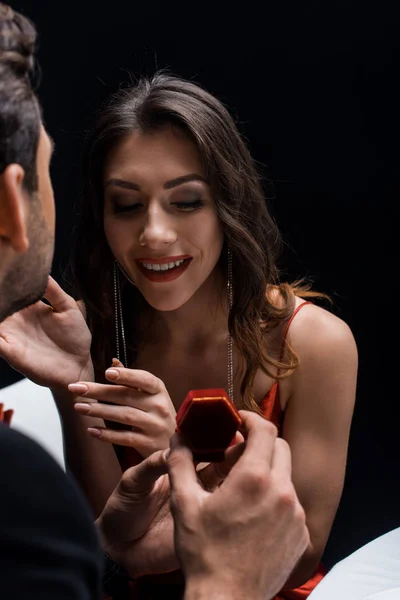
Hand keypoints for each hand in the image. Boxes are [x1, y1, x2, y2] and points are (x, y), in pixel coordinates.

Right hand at [0, 276, 91, 389]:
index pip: (10, 292)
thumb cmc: (75, 337)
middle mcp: (16, 321)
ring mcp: (11, 336)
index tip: (2, 266)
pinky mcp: (12, 353)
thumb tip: (42, 272)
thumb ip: (54, 291)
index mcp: (28, 309)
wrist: (79, 365)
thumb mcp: (68, 309)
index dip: (4, 281)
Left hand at [70, 366, 176, 457]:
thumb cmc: (158, 414)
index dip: (126, 375)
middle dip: (99, 391)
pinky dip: (108, 434)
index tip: (107, 372)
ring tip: (79, 407)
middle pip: (126, 396)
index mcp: (159, 390)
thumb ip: (132, 379)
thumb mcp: (151, 394)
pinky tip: (92, 430)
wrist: (178, 444)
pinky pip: (125, 438)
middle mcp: (159, 406)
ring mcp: (155, 425)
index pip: (143, 379)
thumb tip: (114, 361)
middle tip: (76, 388)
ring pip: (124, 415)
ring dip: (100, 411)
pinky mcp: (149, 443)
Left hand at [97, 442, 244, 577]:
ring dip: (239, 476)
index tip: (226, 427)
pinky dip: (237, 505)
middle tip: (246, 443)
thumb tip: (177, 446)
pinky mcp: (204, 529)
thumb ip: (154, 464)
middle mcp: (193, 486)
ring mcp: (201, 507)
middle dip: (233, 453)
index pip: (199, 449)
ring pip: (228, 488)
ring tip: (251, 464)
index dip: (212, 439)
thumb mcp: (133, 481)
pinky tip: (247, 496)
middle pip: (220, 465)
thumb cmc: (122, 511)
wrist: (117, 551)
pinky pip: (225, 515)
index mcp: (177, 470)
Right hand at [168, 411, 309, 599]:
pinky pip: (291, 504)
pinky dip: (276, 499)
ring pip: (286, 476)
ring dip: (268, 473)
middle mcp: (281, 492)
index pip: (265, 429)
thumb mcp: (185, 504)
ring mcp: (295, 514)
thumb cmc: (204, 553)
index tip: (239, 420)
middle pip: (280, 448)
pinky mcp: (301, 534)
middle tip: (239, 452)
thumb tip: (177, 439)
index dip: (252, 418)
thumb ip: (181, 464)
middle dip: (261, 443)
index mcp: (254, 478)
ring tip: (243, 489)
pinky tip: (254, 516)